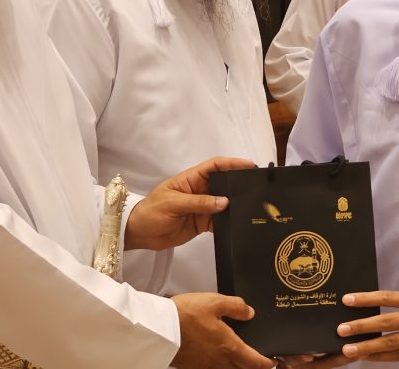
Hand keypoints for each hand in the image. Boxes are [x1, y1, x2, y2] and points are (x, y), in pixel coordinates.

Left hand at [124, 156, 254, 250]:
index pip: (214, 166)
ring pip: (225, 203)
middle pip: (224, 184)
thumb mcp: (173, 204)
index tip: (249, 165)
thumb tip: (225, 202)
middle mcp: (200, 190)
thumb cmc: (152, 211)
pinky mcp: (203, 223)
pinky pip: (220, 221)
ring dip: (236, 205)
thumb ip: (199, 202)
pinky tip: (241, 226)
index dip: (231, 163)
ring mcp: (203, 207)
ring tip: (255, 208)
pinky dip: (230, 223)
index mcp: (191, 179)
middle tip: (258, 188)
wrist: (140, 234)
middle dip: (239, 184)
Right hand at [171, 292, 274, 368]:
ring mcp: (205, 366)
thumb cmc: (185, 315)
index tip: (272, 360)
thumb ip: (236, 306)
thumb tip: (250, 312)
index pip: (255, 362)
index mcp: (229, 347)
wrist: (159, 329)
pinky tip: (217, 357)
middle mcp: (219, 362)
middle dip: (253, 367)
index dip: (266, 362)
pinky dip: (219, 366)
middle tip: (259, 361)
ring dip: (236, 367)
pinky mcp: (193, 367)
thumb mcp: (214, 301)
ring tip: (239, 358)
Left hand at [332, 291, 398, 367]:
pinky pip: (397, 356)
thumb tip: (364, 308)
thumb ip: (398, 304)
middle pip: (387, 322)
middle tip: (341, 329)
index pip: (387, 297)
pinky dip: (379, 356)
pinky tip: (365, 356)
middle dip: (362, 326)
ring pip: (391, 343)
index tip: (346, 301)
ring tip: (348, 349)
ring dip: (367, 346)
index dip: (366, 299)